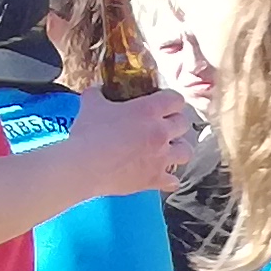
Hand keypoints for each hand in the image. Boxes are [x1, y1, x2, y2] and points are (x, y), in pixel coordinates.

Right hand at [71, 89, 187, 198]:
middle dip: (175, 122)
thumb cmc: (88, 133)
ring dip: (178, 149)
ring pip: (186, 151)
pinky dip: (169, 178)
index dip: (170, 100)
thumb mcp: (91, 104)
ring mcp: (161, 158)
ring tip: (167, 149)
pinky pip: (174, 180)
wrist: (84, 165)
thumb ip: (98, 94)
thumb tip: (97, 90)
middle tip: (163, 125)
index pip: (176, 99)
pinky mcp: (155, 179)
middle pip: (184, 124)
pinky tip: (161, 175)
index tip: (163, 103)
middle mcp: (160, 133)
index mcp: (148, 111)